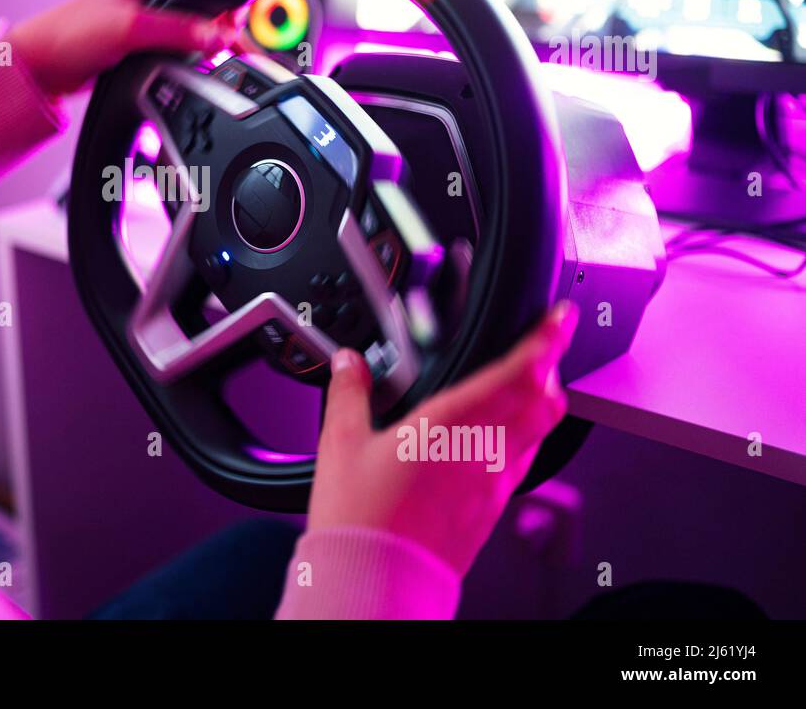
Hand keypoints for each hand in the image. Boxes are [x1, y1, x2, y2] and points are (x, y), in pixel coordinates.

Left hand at [7, 0, 231, 97]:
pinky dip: (182, 61)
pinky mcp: (132, 49)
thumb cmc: (69, 34)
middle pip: (197, 7)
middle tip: (235, 46)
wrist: (38, 67)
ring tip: (215, 60)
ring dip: (199, 46)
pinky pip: (169, 52)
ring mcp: (139, 24)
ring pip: (184, 32)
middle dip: (217, 25)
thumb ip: (177, 30)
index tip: (242, 17)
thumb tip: (217, 35)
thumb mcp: (130, 28)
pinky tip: (189, 72)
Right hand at [307, 301, 579, 575]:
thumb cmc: (361, 519)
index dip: (547, 340)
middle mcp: (484, 452)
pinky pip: (519, 462)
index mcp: (452, 425)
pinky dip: (519, 438)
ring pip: (537, 432)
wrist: (376, 579)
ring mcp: (492, 483)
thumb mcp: (340, 443)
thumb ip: (349, 392)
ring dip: (537, 402)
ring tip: (518, 387)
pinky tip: (490, 439)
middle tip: (539, 348)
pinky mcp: (489, 510)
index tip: (558, 319)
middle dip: (548, 368)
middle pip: (543, 401)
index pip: (520, 373)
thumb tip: (349, 362)